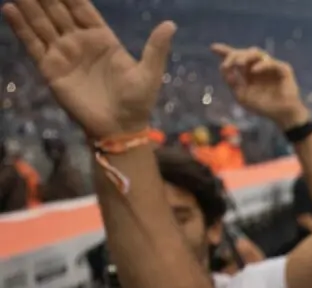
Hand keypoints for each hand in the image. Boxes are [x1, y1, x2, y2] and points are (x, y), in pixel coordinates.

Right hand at [2, 0, 174, 137]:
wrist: (120, 128)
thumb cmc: (137, 101)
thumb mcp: (149, 72)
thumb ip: (156, 47)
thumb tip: (171, 24)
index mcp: (103, 38)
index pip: (81, 8)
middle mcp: (80, 42)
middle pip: (58, 11)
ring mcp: (64, 54)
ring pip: (42, 23)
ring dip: (30, 6)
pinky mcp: (51, 69)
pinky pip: (33, 44)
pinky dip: (21, 27)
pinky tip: (10, 9)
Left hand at [212, 44, 307, 129]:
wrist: (282, 115)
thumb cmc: (263, 106)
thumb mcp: (242, 96)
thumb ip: (232, 83)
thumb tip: (224, 69)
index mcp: (248, 72)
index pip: (236, 58)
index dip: (225, 52)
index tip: (212, 48)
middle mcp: (258, 66)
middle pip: (244, 53)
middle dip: (234, 56)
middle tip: (227, 64)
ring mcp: (271, 66)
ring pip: (257, 53)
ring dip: (245, 56)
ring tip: (238, 64)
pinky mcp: (283, 69)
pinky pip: (271, 63)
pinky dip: (261, 65)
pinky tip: (253, 70)